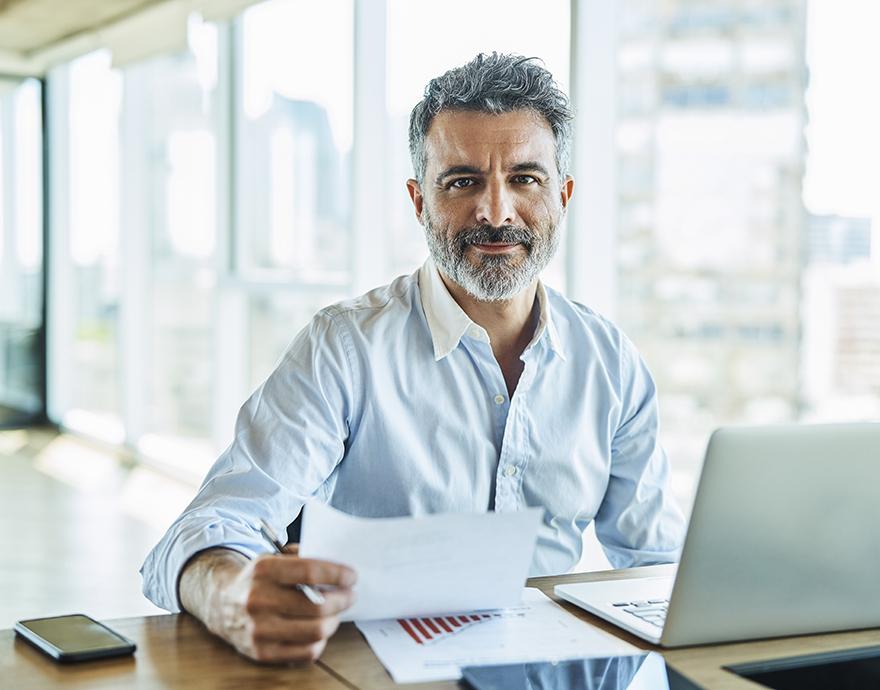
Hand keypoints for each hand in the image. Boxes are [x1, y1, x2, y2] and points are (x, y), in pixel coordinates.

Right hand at [181, 546, 356, 662]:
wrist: (220, 602)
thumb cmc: (258, 579)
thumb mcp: (273, 557)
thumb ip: (303, 559)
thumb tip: (338, 571)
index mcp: (263, 570)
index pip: (310, 571)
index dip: (338, 574)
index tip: (352, 576)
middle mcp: (258, 600)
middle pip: (317, 606)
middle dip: (342, 600)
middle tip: (350, 595)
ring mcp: (258, 629)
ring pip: (315, 631)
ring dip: (334, 621)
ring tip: (335, 613)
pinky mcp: (261, 652)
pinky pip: (306, 652)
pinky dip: (320, 641)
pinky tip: (320, 630)